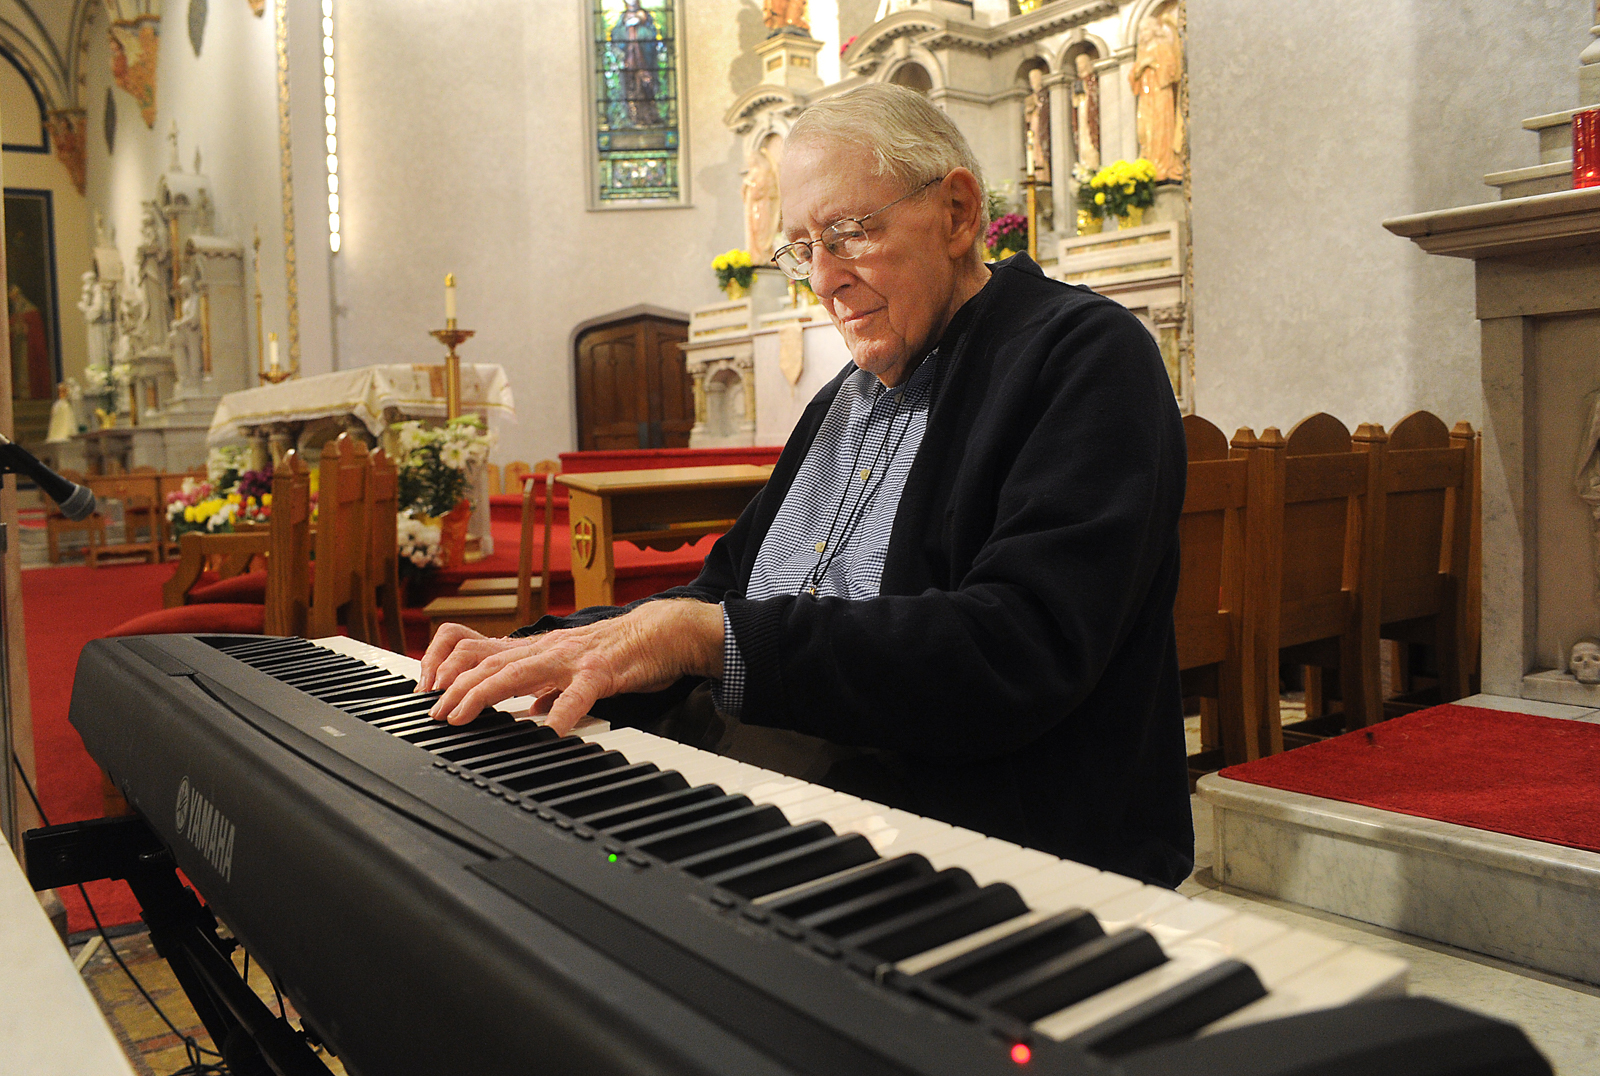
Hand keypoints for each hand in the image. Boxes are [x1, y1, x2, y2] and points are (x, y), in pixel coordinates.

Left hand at [422, 600, 725, 735]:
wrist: (663, 632)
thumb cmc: (620, 651)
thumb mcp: (574, 669)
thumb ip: (550, 687)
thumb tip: (532, 711)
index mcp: (539, 651)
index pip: (483, 653)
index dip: (451, 670)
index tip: (432, 696)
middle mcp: (548, 650)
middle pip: (491, 663)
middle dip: (457, 688)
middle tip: (437, 714)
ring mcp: (573, 659)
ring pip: (520, 671)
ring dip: (486, 693)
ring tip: (465, 715)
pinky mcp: (603, 672)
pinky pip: (579, 692)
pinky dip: (563, 711)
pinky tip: (551, 730)